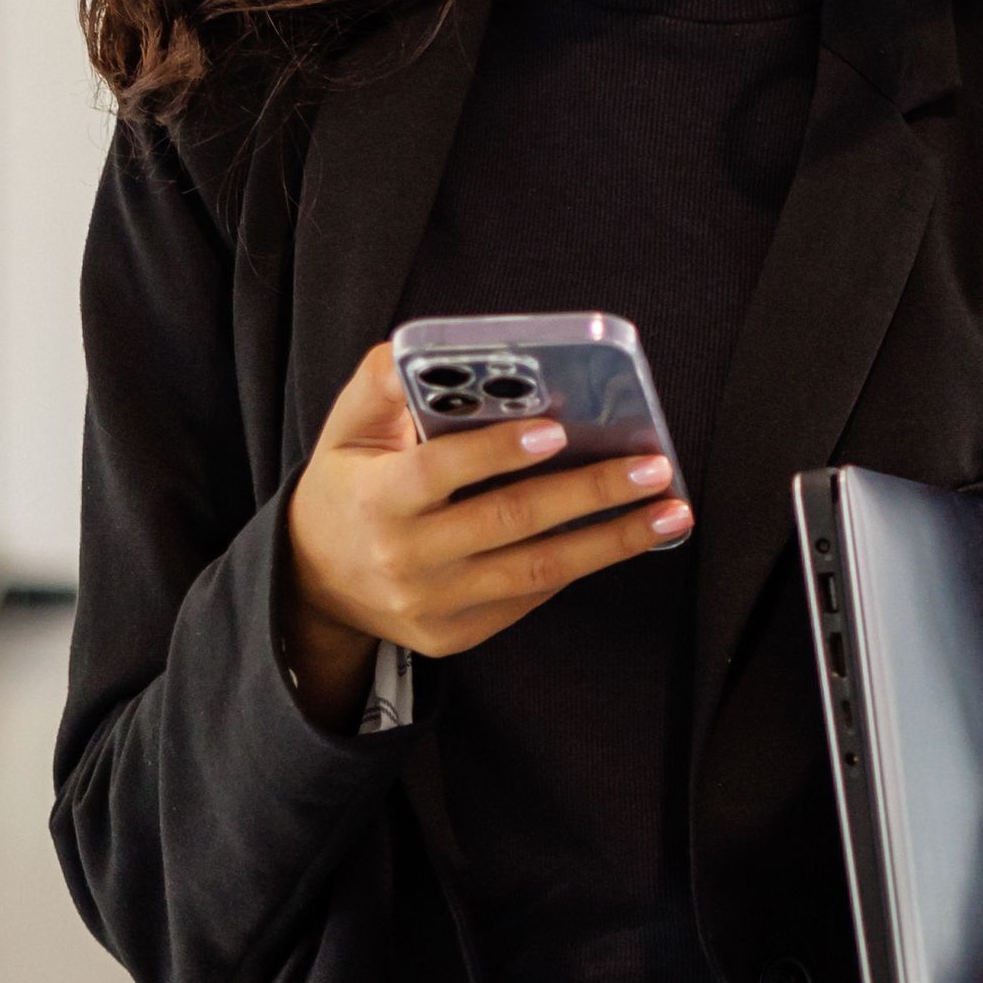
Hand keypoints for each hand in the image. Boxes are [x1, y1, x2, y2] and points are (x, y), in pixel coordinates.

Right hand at [276, 340, 691, 724]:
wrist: (313, 581)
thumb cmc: (347, 486)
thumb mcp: (346, 429)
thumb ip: (382, 383)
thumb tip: (425, 347)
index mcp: (376, 498)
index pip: (440, 472)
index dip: (497, 451)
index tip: (557, 431)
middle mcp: (404, 558)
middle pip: (508, 523)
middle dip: (589, 493)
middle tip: (653, 468)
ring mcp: (432, 605)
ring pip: (535, 571)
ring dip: (611, 541)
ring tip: (669, 513)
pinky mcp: (453, 635)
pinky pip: (527, 598)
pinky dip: (579, 565)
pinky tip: (624, 536)